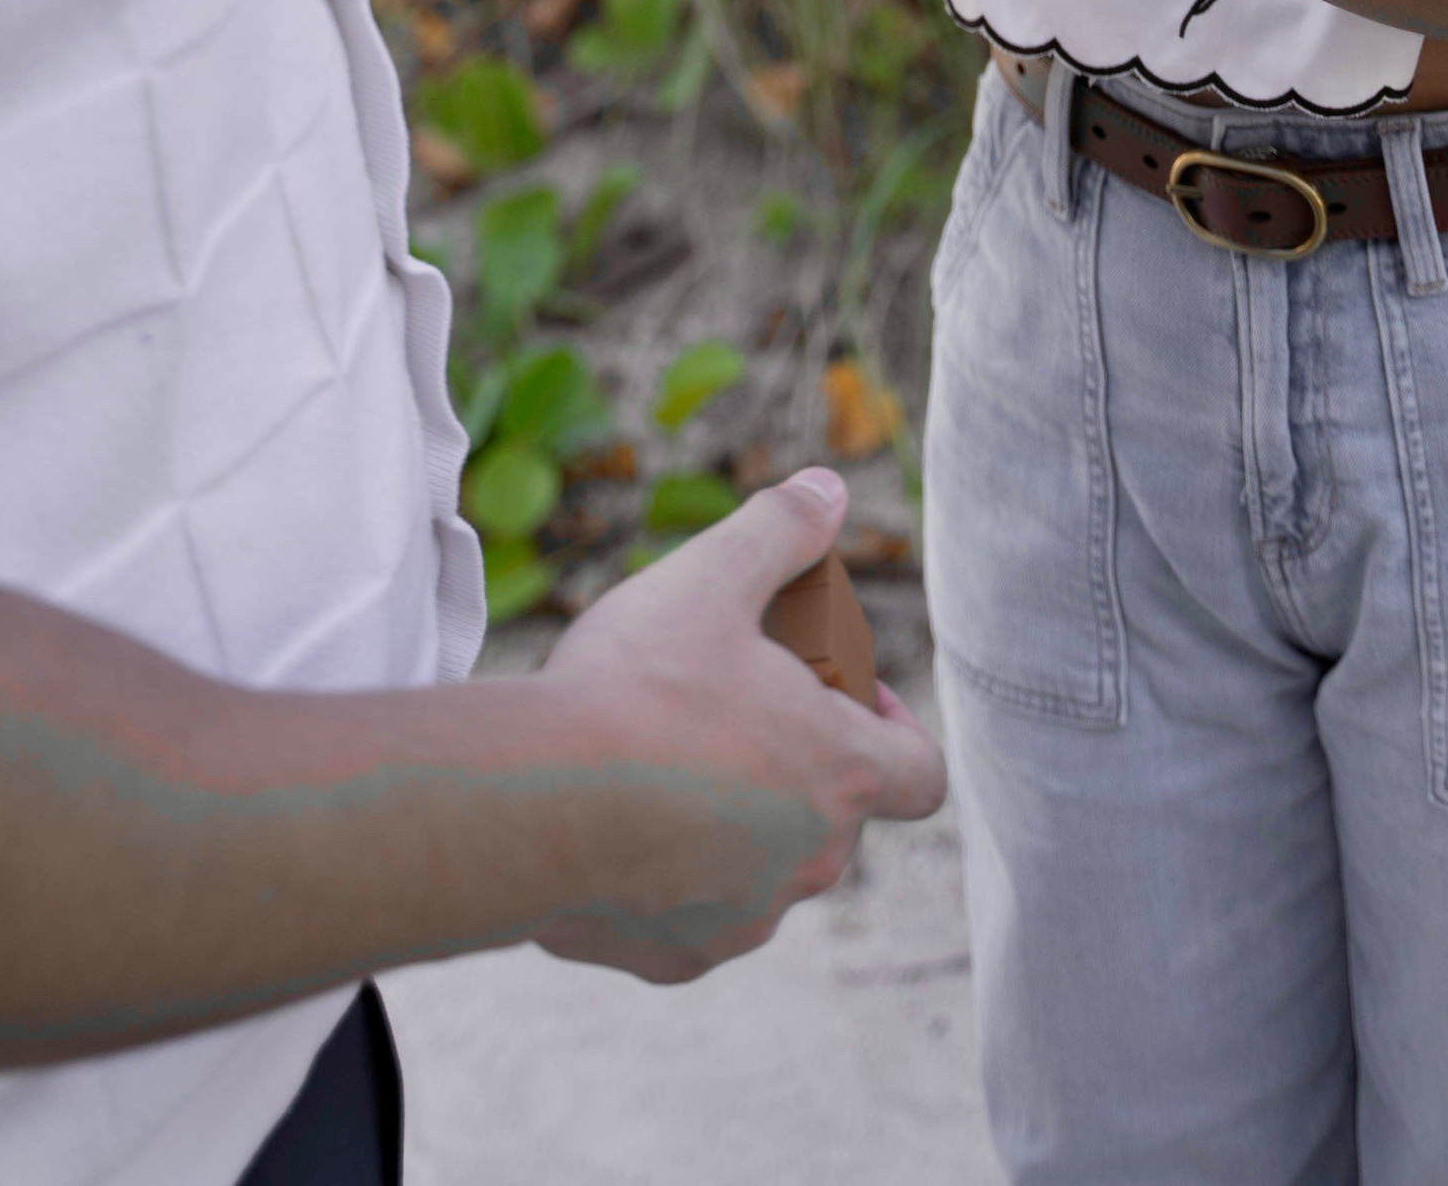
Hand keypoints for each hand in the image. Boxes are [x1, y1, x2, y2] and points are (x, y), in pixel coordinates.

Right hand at [518, 468, 945, 981]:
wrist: (525, 801)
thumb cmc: (632, 686)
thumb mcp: (712, 577)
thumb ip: (782, 530)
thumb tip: (831, 490)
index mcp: (838, 774)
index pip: (922, 775)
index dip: (898, 730)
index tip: (848, 696)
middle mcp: (806, 864)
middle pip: (834, 815)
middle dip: (799, 763)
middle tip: (735, 707)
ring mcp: (741, 920)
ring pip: (763, 869)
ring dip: (736, 824)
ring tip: (668, 761)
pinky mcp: (674, 958)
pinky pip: (692, 916)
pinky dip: (670, 877)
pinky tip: (618, 824)